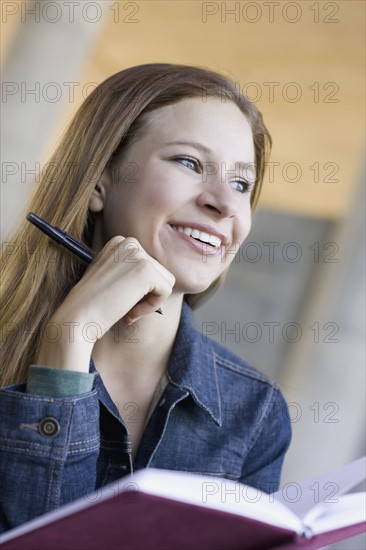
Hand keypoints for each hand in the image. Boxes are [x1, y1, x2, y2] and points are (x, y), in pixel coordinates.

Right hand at [57, 236, 174, 337]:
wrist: (77, 317)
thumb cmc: (92, 304)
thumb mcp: (111, 279)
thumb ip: (130, 273)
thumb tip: (160, 282)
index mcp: (120, 242)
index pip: (149, 266)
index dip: (139, 288)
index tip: (119, 298)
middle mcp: (129, 243)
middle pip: (160, 273)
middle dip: (146, 295)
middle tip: (123, 307)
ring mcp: (138, 254)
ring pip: (166, 282)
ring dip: (149, 301)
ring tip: (127, 310)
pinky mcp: (147, 270)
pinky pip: (165, 292)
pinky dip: (151, 307)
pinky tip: (130, 313)